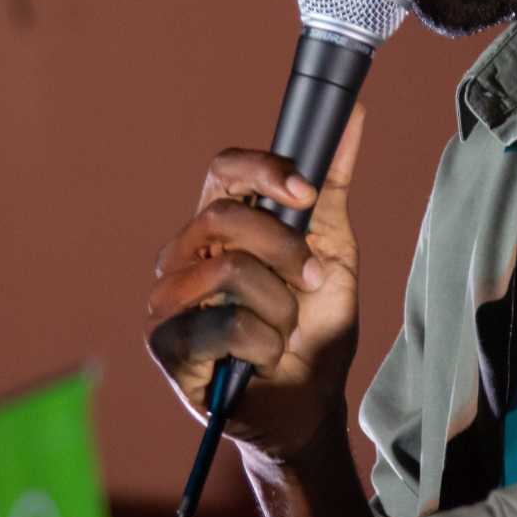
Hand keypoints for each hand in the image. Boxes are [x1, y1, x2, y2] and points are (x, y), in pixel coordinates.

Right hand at [146, 106, 364, 461]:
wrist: (311, 403)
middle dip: (286, 252)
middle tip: (312, 283)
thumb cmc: (314, 325)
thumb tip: (351, 113)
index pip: (224, 170)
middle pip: (225, 218)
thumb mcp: (333, 249)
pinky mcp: (165, 346)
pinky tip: (261, 359)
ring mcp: (168, 300)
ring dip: (277, 307)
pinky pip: (219, 325)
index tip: (307, 192)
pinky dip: (259, 344)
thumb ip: (332, 184)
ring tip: (283, 331)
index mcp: (221, 224)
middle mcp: (184, 254)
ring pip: (226, 272)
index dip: (265, 171)